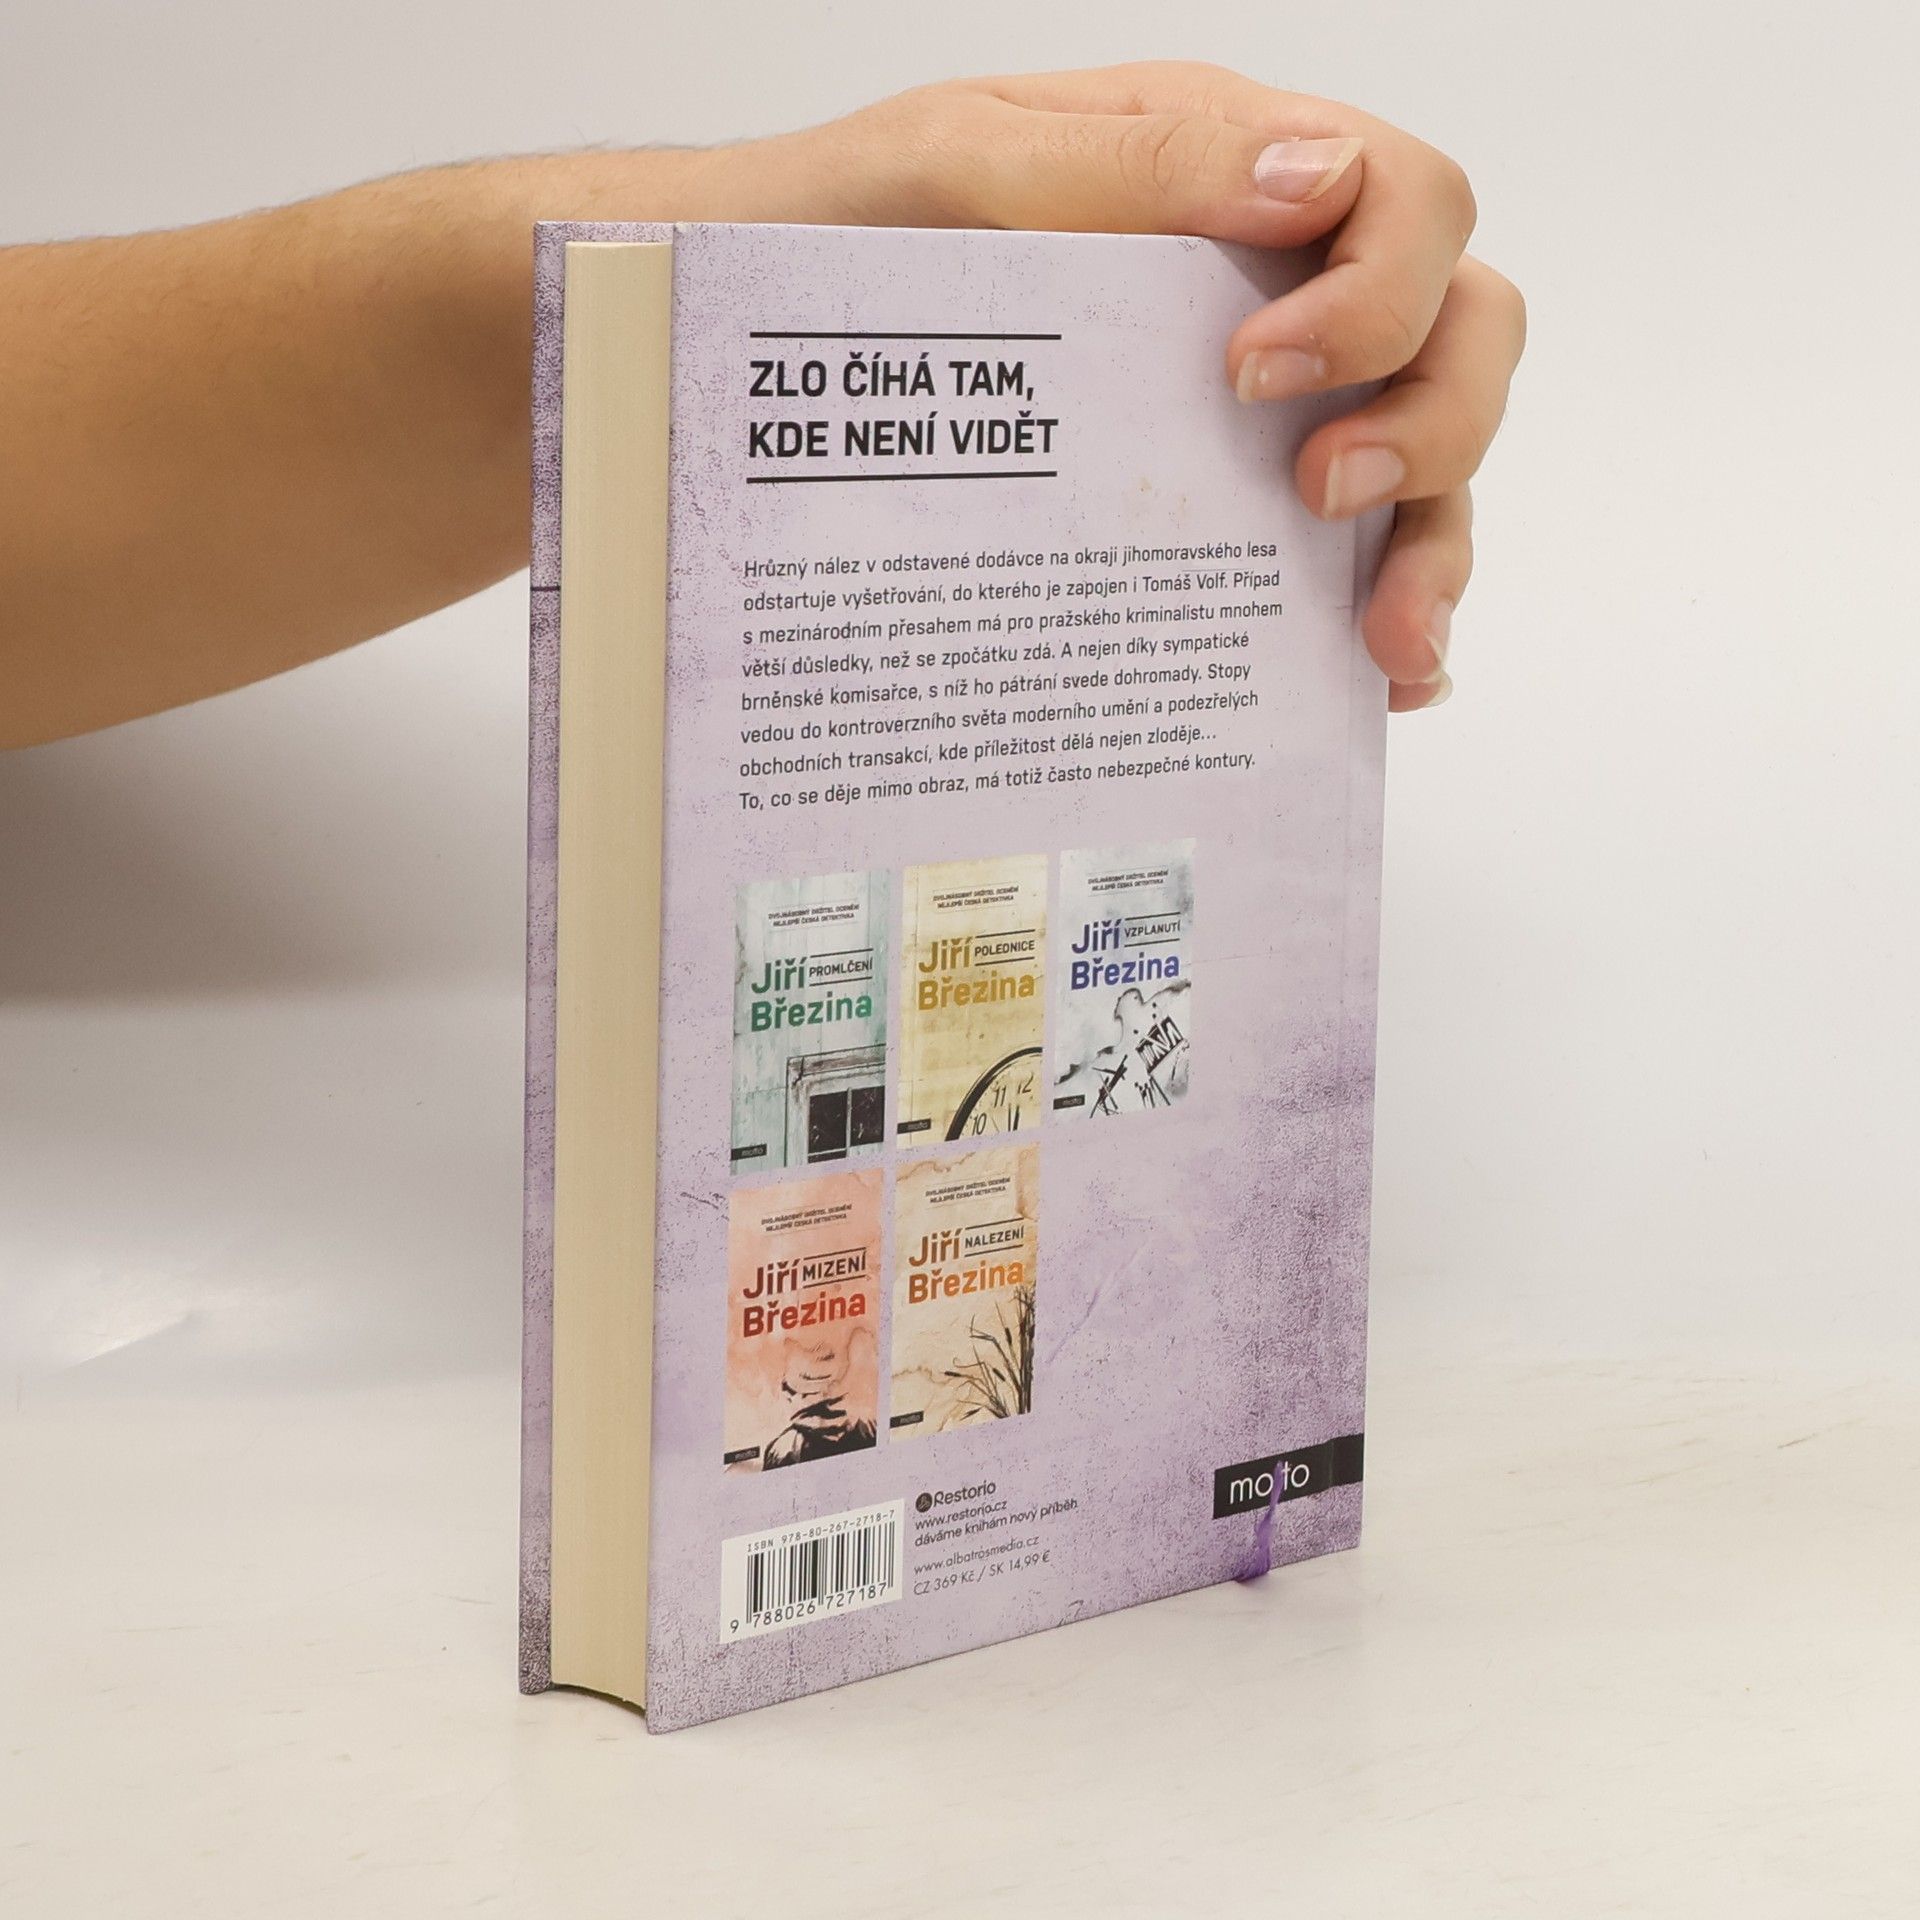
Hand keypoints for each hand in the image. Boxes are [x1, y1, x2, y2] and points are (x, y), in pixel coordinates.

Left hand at [721, 63, 1525, 712]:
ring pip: (1431, 450)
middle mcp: (1278, 286)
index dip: (1379, 291)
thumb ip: (1147, 159)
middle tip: (1320, 497)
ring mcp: (1269, 403)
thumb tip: (1313, 176)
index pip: (1408, 202)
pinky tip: (1368, 679)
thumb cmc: (855, 235)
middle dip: (1431, 421)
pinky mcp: (1232, 505)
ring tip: (1382, 642)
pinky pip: (1359, 550)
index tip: (1257, 378)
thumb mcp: (974, 165)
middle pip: (1460, 329)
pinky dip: (1386, 609)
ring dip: (1433, 545)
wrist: (759, 354)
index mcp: (1231, 173)